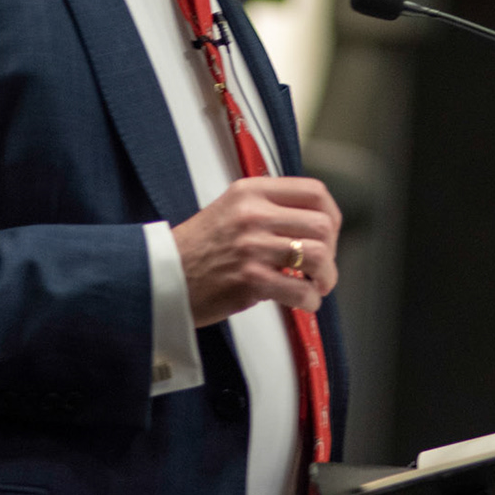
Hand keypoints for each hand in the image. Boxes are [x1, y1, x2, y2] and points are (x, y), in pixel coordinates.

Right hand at [172, 176, 340, 326]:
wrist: (162, 275)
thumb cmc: (198, 248)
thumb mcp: (231, 209)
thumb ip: (269, 208)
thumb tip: (313, 225)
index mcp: (251, 191)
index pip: (314, 192)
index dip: (331, 216)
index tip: (329, 233)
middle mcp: (253, 214)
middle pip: (322, 225)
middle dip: (332, 251)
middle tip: (321, 267)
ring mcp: (252, 247)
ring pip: (318, 256)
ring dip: (325, 277)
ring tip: (315, 286)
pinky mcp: (250, 280)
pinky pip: (300, 290)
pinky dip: (310, 301)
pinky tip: (302, 303)